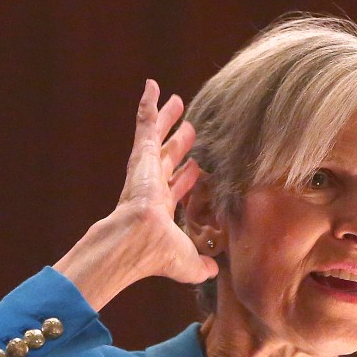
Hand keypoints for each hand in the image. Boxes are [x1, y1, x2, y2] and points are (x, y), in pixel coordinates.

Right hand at [55, 80, 219, 309]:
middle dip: (179, 143)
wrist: (140, 241)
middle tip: (190, 128)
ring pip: (158, 136)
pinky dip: (148, 104)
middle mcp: (153, 186)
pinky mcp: (142, 154)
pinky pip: (146, 123)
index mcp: (162, 208)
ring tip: (175, 101)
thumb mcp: (189, 263)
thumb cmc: (160, 255)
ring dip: (167, 119)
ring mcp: (146, 168)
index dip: (188, 177)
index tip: (197, 167)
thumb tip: (217, 272)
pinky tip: (153, 85)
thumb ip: (203, 266)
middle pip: (169, 157)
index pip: (177, 187)